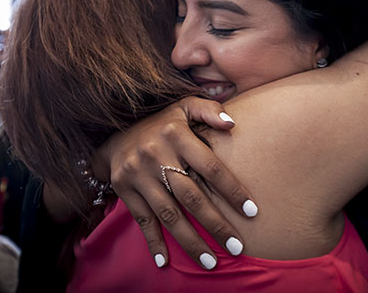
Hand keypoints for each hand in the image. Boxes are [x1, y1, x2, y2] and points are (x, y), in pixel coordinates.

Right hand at [93, 97, 256, 269]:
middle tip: (237, 247)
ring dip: (190, 241)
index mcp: (176, 135)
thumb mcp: (185, 106)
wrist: (115, 127)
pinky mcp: (125, 189)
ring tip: (211, 262)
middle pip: (191, 197)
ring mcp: (138, 174)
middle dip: (215, 224)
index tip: (251, 211)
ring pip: (168, 214)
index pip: (210, 167)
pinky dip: (153, 242)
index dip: (232, 190)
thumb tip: (233, 123)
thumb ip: (210, 111)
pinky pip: (142, 220)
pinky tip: (165, 262)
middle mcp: (156, 155)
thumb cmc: (163, 121)